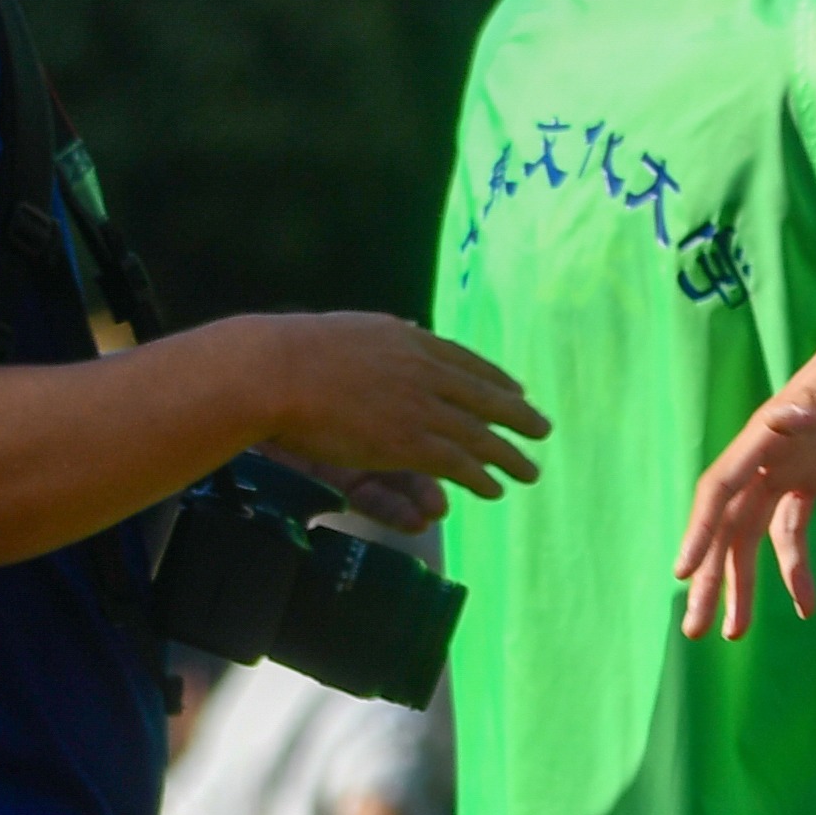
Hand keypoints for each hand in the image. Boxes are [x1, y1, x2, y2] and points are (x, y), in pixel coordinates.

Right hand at [240, 314, 545, 501]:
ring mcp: (418, 404)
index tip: (516, 388)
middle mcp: (422, 369)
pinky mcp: (408, 441)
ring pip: (478, 433)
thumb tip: (410, 327)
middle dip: (517, 414)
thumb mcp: (350, 332)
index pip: (462, 359)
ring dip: (509, 454)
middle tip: (543, 428)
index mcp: (407, 340)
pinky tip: (496, 487)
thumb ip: (384, 338)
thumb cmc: (293, 354)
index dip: (493, 377)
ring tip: (530, 470)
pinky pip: (457, 461)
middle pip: (483, 395)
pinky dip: (481, 476)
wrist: (272, 371)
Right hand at [673, 295, 815, 634]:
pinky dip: (793, 566)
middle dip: (709, 575)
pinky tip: (803, 604)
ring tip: (734, 632)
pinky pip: (792, 529)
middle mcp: (767, 454)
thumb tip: (782, 420)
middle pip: (727, 524)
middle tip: (694, 629)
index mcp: (766, 432)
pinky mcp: (812, 474)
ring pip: (751, 535)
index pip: (720, 489)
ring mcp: (787, 466)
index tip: (682, 573)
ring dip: (741, 581)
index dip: (699, 532)